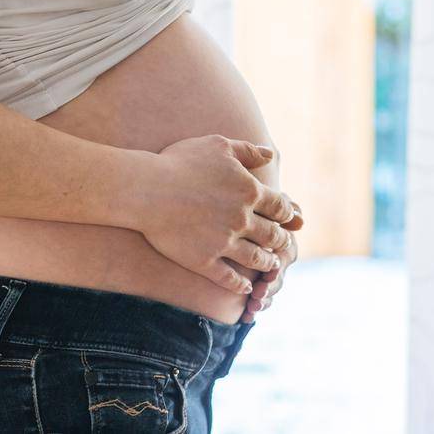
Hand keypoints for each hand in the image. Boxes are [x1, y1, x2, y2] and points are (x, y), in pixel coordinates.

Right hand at [134, 134, 299, 295]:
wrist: (147, 189)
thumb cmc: (180, 162)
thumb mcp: (218, 145)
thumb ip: (247, 150)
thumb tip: (269, 155)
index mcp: (249, 191)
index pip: (280, 207)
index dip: (286, 214)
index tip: (284, 218)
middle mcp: (243, 220)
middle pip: (273, 235)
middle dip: (281, 240)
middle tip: (283, 243)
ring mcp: (225, 243)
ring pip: (257, 259)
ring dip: (267, 263)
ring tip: (270, 265)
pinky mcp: (205, 261)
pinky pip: (230, 278)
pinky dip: (241, 285)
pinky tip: (245, 288)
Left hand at [240, 204, 301, 322]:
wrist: (213, 217)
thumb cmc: (238, 206)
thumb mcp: (253, 203)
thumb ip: (277, 210)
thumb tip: (300, 220)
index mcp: (278, 238)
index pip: (285, 254)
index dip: (279, 265)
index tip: (270, 273)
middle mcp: (274, 257)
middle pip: (278, 276)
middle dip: (270, 288)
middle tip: (258, 294)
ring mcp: (264, 273)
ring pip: (269, 291)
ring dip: (263, 301)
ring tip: (252, 307)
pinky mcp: (252, 283)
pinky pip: (257, 300)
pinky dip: (253, 310)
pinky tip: (246, 317)